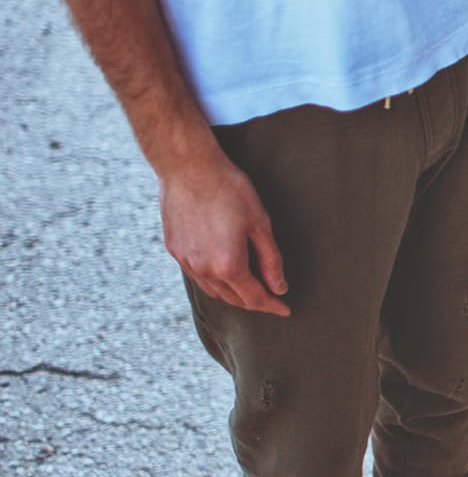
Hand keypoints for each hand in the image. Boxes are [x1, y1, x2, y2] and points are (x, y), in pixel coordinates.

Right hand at [160, 153, 289, 316]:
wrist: (188, 167)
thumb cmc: (229, 190)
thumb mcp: (260, 223)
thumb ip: (271, 260)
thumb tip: (279, 286)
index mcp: (228, 265)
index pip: (254, 297)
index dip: (272, 305)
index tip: (284, 309)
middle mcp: (204, 269)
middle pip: (233, 299)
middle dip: (254, 302)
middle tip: (271, 298)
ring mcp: (186, 261)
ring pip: (213, 291)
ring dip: (234, 294)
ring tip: (250, 288)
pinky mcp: (174, 250)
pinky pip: (198, 276)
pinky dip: (215, 282)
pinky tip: (225, 273)